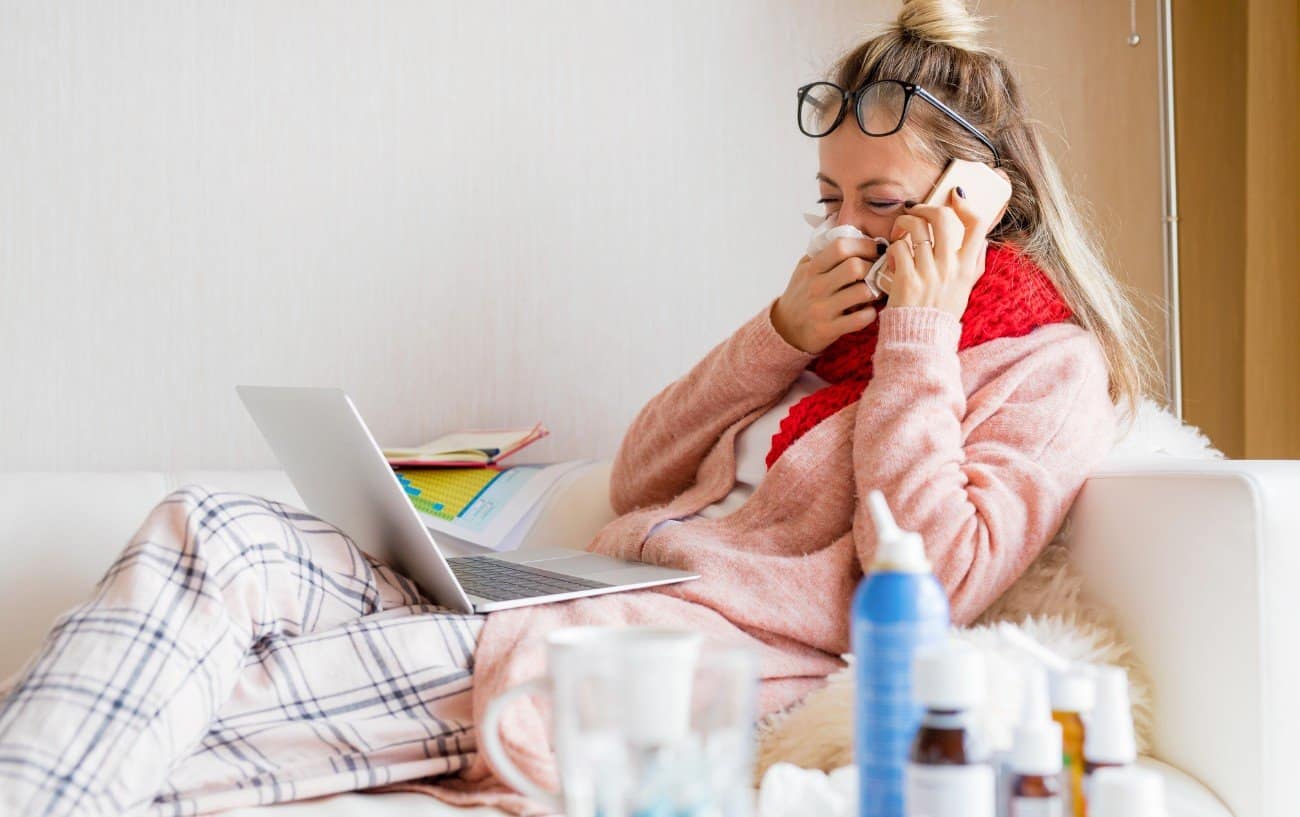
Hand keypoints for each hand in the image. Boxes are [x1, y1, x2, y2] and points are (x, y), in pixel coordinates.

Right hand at [771, 236, 886, 353]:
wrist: (785, 329)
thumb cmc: (801, 295)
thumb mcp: (804, 269)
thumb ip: (823, 252)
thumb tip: (850, 231)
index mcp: (811, 268)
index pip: (840, 246)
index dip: (863, 244)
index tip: (874, 249)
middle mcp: (816, 287)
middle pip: (855, 267)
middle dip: (872, 267)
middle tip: (877, 271)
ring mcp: (822, 309)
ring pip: (862, 292)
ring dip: (874, 291)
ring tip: (874, 292)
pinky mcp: (828, 329)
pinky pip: (860, 319)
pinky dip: (870, 314)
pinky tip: (867, 311)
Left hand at [875, 188, 990, 318]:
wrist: (921, 339)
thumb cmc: (941, 312)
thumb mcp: (965, 288)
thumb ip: (973, 263)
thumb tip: (982, 239)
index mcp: (966, 267)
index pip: (978, 225)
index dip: (966, 205)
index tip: (955, 197)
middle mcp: (949, 267)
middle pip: (943, 218)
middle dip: (926, 208)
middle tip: (916, 212)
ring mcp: (928, 273)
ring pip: (916, 229)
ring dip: (904, 223)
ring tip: (899, 231)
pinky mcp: (906, 279)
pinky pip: (898, 248)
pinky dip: (893, 247)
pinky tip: (892, 257)